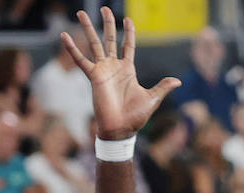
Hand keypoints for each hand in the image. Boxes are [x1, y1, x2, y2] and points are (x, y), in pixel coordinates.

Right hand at [61, 8, 181, 141]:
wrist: (121, 130)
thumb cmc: (135, 117)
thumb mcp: (152, 99)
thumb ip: (162, 87)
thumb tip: (178, 81)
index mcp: (128, 70)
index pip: (128, 46)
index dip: (129, 33)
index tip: (128, 19)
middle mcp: (114, 67)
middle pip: (110, 40)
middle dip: (107, 24)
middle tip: (104, 8)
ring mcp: (103, 70)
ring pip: (94, 44)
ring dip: (88, 29)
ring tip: (81, 13)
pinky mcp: (94, 77)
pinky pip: (81, 60)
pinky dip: (72, 49)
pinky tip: (65, 36)